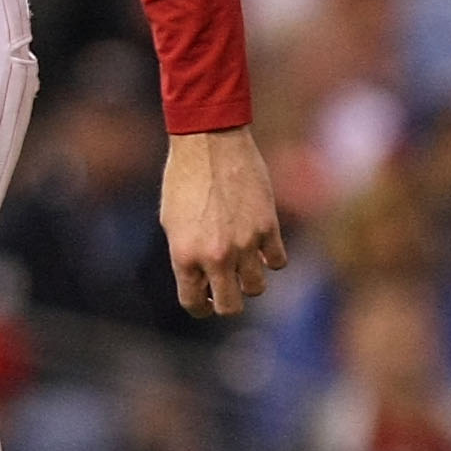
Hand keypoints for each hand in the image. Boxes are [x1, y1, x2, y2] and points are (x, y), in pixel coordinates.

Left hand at [163, 127, 286, 319]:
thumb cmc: (183, 180)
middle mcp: (215, 255)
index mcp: (184, 256)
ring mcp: (245, 243)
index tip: (205, 300)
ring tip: (243, 265)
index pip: (194, 303)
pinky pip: (278, 261)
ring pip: (257, 287)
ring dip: (250, 280)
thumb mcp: (172, 222)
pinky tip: (263, 248)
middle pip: (231, 306)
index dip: (200, 306)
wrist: (208, 143)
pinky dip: (272, 258)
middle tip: (226, 289)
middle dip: (227, 302)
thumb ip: (187, 254)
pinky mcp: (269, 226)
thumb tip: (202, 280)